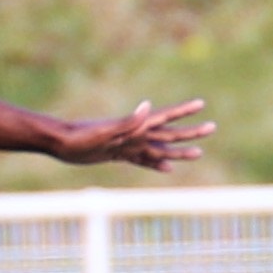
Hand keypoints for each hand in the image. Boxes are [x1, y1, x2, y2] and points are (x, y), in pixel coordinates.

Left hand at [54, 99, 215, 171]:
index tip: (201, 103)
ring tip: (198, 153)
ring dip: (178, 151)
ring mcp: (127, 145)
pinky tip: (167, 169)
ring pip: (159, 148)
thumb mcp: (104, 130)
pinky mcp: (118, 155)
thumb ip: (128, 121)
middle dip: (190, 132)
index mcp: (134, 126)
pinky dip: (156, 164)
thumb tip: (148, 105)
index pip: (164, 117)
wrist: (60, 143)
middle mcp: (134, 134)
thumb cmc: (80, 136)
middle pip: (168, 133)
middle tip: (212, 127)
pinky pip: (142, 160)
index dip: (182, 111)